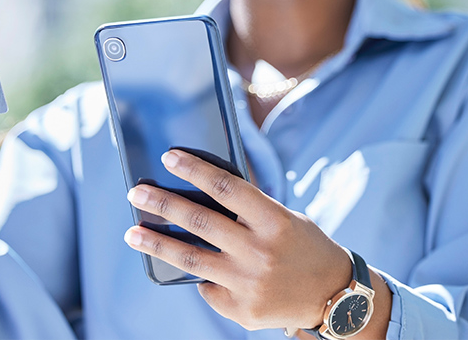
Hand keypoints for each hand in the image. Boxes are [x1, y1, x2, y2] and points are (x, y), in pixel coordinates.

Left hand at [122, 149, 350, 330]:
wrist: (335, 295)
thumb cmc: (304, 247)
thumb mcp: (285, 219)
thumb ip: (248, 210)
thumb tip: (199, 195)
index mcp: (274, 221)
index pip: (226, 188)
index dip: (195, 170)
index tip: (169, 157)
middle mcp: (260, 252)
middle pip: (199, 222)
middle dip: (162, 204)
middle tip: (136, 193)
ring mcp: (249, 284)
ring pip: (190, 259)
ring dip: (156, 243)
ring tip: (133, 234)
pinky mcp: (242, 310)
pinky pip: (207, 288)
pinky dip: (199, 276)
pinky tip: (191, 269)